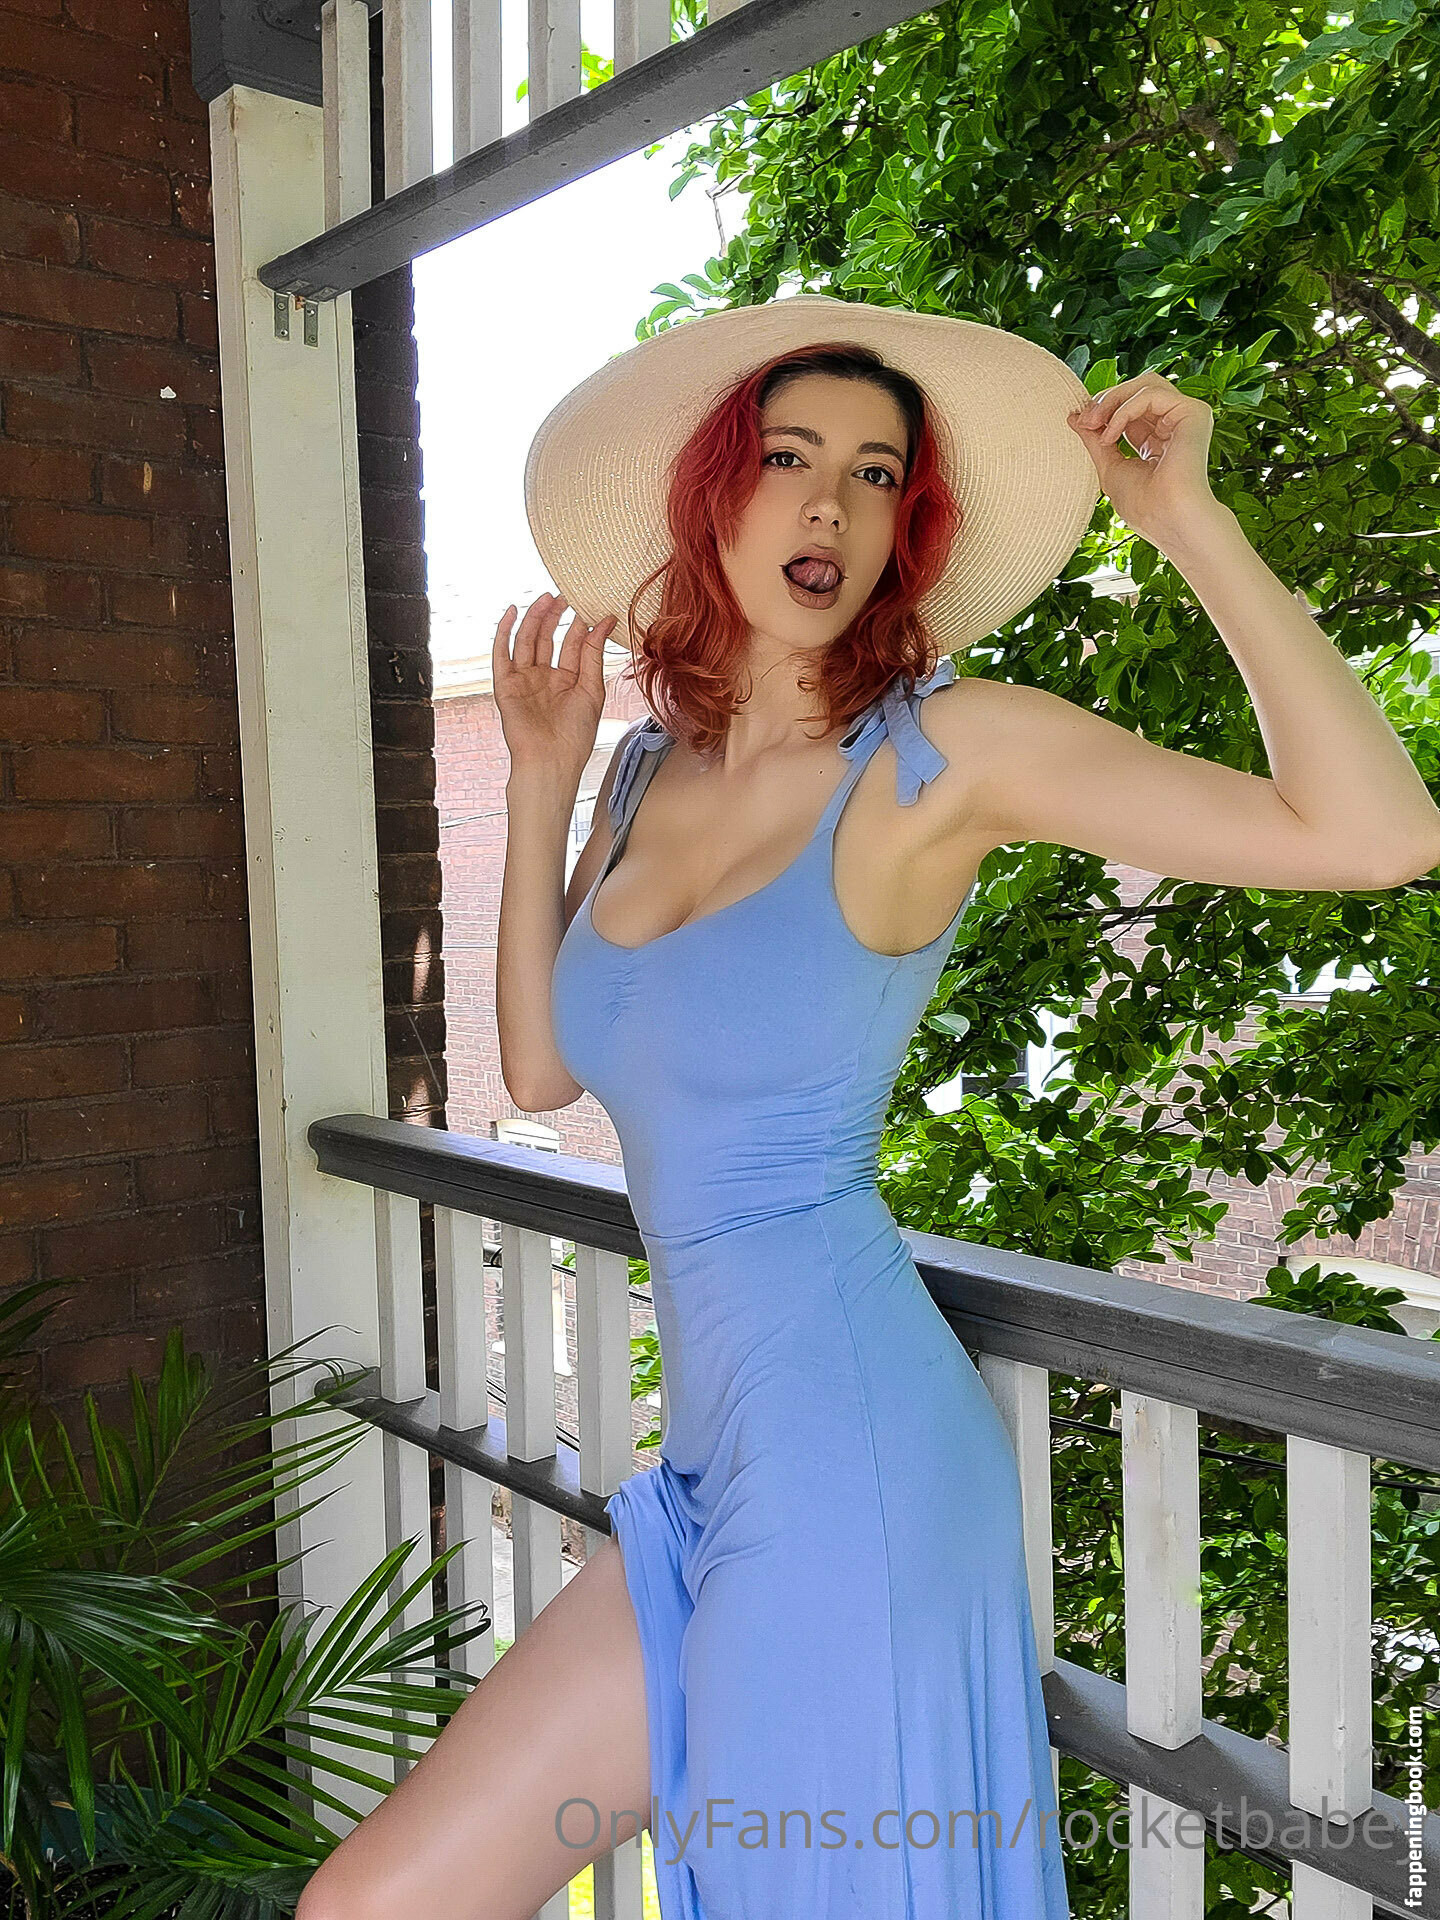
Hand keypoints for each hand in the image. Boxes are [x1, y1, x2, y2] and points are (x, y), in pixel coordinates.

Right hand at [493, 590, 617, 782]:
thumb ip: (594, 654)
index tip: (594, 606)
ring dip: (535, 618)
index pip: (574, 645)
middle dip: (556, 617)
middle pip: (548, 638)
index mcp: (568, 681)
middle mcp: (545, 678)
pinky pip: (501, 654)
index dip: (582, 626)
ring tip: (547, 598)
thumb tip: (605, 621)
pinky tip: (512, 612)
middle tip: (566, 595)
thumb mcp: (592, 689)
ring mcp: (524, 680)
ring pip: (527, 641)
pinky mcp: (505, 685)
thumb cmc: (575, 735)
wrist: (551, 760)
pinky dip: (504, 632)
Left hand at [1067, 370, 1221, 548]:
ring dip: (1113, 398)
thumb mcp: (1109, 467)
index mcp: (1157, 438)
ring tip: (1095, 422)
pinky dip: (1125, 409)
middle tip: (1085, 419)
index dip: (1103, 408)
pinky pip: (1151, 394)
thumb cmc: (1144, 506)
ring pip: (1146, 384)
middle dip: (1106, 399)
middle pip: (1138, 389)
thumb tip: (1075, 417)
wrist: (1168, 520)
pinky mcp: (1193, 413)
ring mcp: (1185, 417)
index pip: (1129, 407)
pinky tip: (1111, 432)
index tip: (1079, 421)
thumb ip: (1095, 441)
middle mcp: (1173, 425)